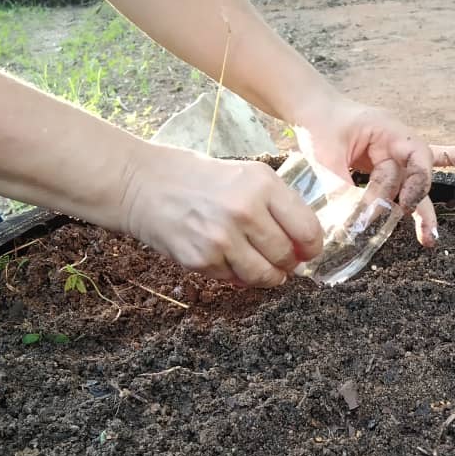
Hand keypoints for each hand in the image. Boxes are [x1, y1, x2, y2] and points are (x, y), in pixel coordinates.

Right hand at [117, 143, 322, 286]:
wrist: (142, 184)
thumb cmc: (198, 178)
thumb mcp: (245, 175)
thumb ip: (277, 205)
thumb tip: (304, 243)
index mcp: (262, 184)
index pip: (307, 229)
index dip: (312, 246)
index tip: (308, 250)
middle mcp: (245, 211)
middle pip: (287, 257)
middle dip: (289, 263)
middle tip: (282, 260)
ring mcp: (222, 238)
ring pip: (264, 276)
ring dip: (268, 276)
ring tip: (261, 266)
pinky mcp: (202, 260)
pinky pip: (235, 280)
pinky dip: (236, 275)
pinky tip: (227, 258)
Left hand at [293, 96, 454, 246]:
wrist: (311, 108)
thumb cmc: (318, 124)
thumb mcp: (324, 155)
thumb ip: (339, 186)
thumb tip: (350, 221)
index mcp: (386, 131)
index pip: (413, 159)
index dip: (414, 184)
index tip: (403, 207)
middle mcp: (397, 140)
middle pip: (417, 174)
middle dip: (418, 202)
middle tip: (422, 231)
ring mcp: (393, 151)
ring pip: (415, 181)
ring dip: (422, 209)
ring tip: (428, 239)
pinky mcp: (386, 162)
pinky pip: (415, 169)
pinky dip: (446, 162)